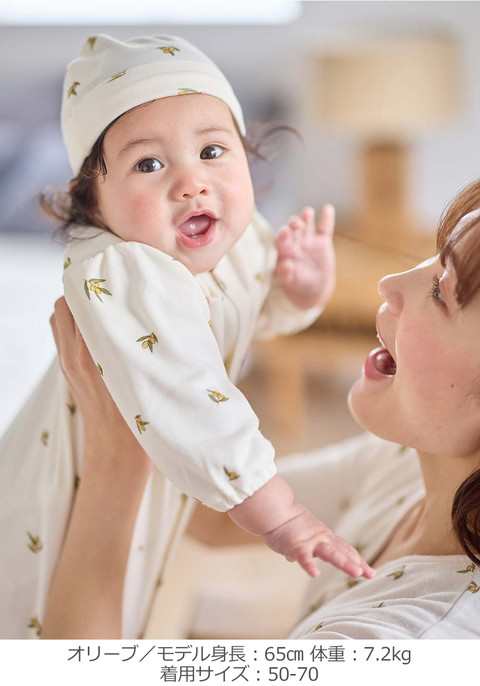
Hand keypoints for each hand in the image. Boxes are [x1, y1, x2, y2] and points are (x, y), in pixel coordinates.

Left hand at [49, 297, 151, 476]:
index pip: (79, 302)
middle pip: (64, 305)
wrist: (116, 453)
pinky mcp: (68, 372)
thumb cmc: (139, 418)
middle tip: (110, 289)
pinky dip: (75, 326)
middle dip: (83, 293)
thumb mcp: (147, 376)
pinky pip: (63, 336)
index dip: (95, 283)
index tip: (114, 275)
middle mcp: (74, 355)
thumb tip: (158, 313)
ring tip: (103, 307)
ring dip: (77, 309)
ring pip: (61, 319)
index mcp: (93, 353)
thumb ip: (147, 344)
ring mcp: (68, 364)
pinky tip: (100, 330)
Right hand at [264, 507, 374, 579]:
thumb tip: (294, 558)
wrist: (274, 510)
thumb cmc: (283, 523)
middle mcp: (321, 539)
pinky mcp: (296, 545)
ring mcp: (310, 542)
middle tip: (371, 574)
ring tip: (356, 573)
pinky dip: (309, 565)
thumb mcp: (298, 536)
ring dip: (344, 563)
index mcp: (323, 537)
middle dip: (357, 563)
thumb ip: (300, 548)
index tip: (369, 571)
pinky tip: (314, 574)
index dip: (357, 560)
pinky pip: (304, 557)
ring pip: (330, 554)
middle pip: (343, 552)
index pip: (344, 549)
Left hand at [274, 205, 335, 309]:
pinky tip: (328, 209)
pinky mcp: (322, 241)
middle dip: (294, 224)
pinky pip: (325, 228)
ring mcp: (308, 240)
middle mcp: (295, 242)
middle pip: (293, 229)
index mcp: (284, 251)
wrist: (313, 288)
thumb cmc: (297, 285)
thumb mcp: (291, 282)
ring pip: (306, 225)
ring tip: (308, 213)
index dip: (283, 235)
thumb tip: (285, 265)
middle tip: (296, 223)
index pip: (281, 240)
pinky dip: (326, 218)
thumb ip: (286, 274)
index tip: (285, 232)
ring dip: (306, 217)